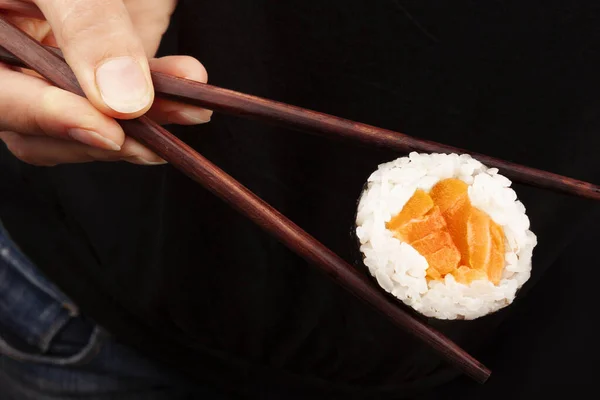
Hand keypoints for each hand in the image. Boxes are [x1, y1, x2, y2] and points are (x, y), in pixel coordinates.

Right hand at [0, 0, 211, 165]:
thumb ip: (87, 23)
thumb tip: (123, 100)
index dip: (48, 118)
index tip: (108, 131)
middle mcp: (14, 55)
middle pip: (41, 126)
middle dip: (105, 133)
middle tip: (155, 134)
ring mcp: (59, 61)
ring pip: (90, 124)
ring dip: (144, 126)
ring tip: (191, 109)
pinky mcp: (103, 64)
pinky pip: (128, 102)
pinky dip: (163, 102)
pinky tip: (191, 89)